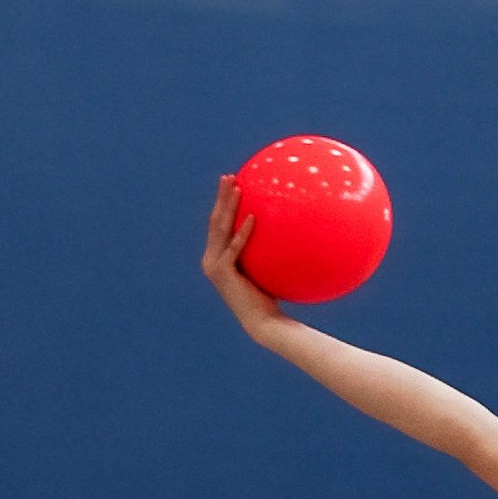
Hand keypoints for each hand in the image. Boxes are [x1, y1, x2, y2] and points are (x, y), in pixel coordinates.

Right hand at [201, 174, 282, 337]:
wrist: (264, 321)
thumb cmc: (270, 297)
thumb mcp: (266, 267)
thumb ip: (266, 249)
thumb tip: (286, 228)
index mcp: (217, 257)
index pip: (219, 224)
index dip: (223, 203)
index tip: (231, 184)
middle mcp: (211, 259)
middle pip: (215, 221)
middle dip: (221, 197)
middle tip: (228, 176)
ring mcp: (213, 265)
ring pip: (219, 229)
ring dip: (228, 206)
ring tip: (235, 187)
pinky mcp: (221, 273)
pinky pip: (234, 248)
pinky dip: (242, 232)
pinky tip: (252, 217)